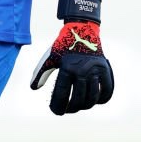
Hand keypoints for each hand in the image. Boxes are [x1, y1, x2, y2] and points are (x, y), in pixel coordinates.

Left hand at [30, 0, 113, 114]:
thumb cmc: (63, 45)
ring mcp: (95, 71)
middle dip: (71, 109)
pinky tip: (93, 100)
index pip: (61, 95)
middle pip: (77, 100)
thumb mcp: (50, 57)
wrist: (81, 29)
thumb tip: (34, 88)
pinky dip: (101, 99)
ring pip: (92, 99)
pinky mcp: (105, 70)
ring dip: (84, 106)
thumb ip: (40, 72)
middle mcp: (82, 70)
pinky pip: (106, 92)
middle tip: (67, 109)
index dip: (57, 107)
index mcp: (66, 68)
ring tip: (78, 105)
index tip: (56, 112)